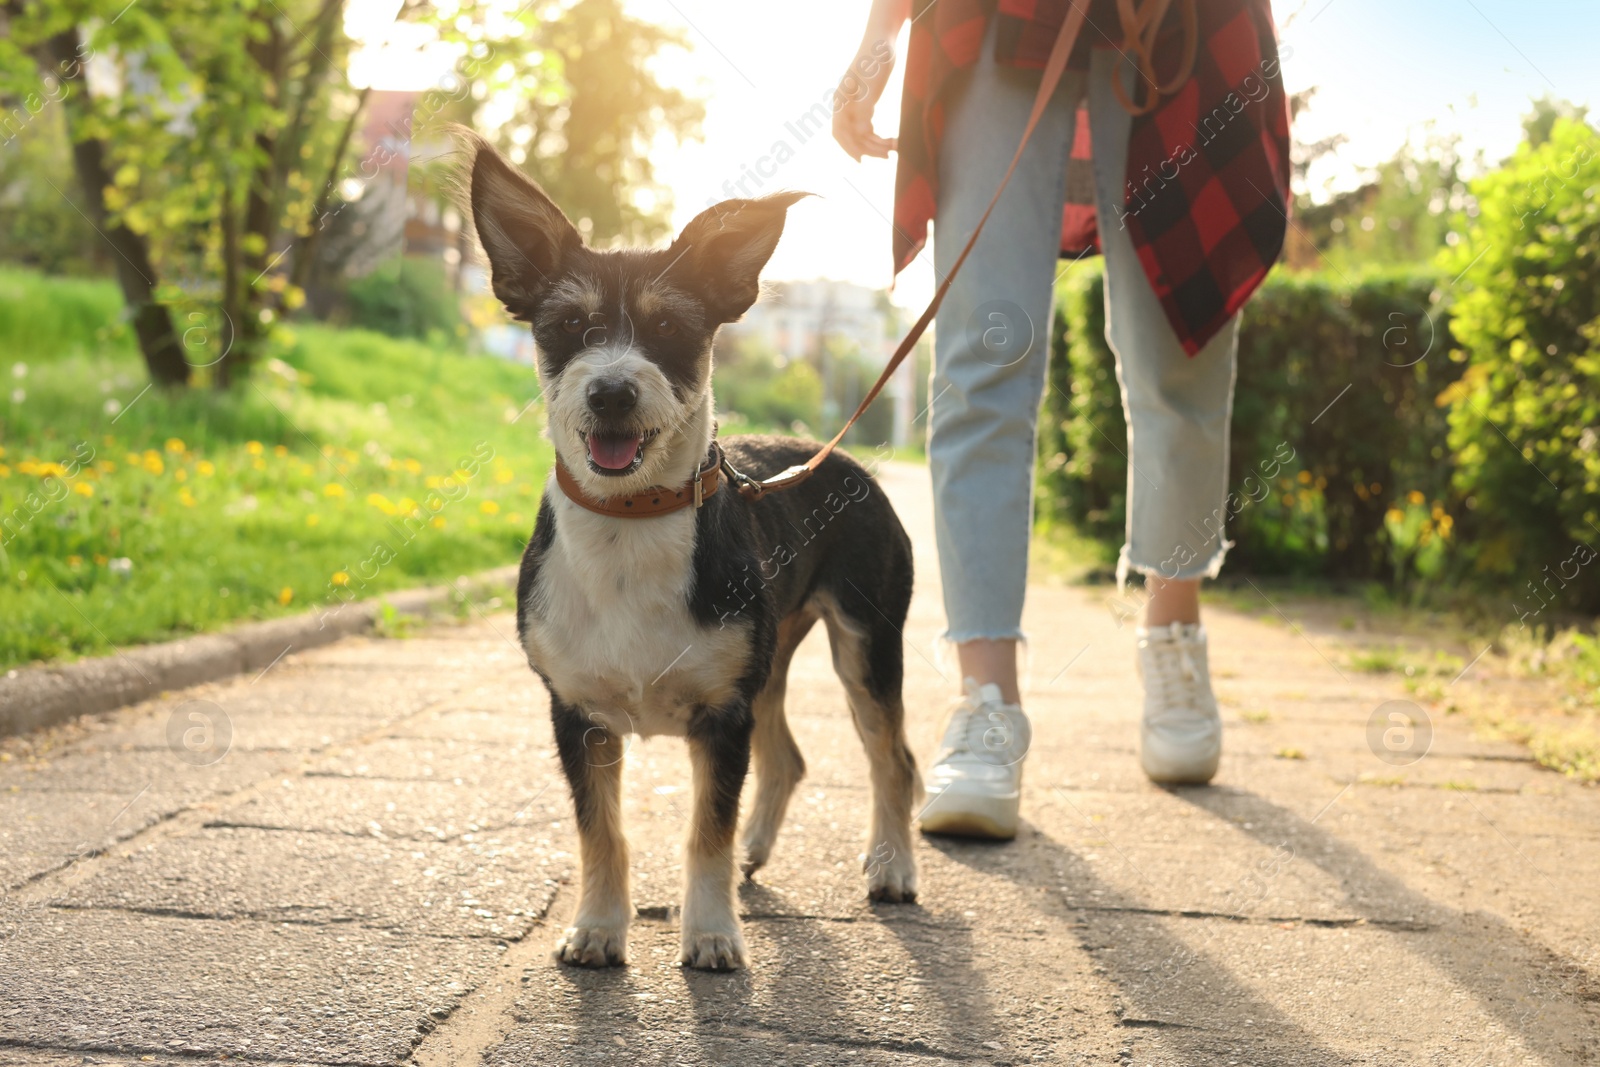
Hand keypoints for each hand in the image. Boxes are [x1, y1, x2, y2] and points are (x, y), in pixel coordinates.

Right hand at [832, 33, 898, 160]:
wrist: (882, 42)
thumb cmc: (875, 58)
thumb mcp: (871, 83)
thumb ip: (865, 108)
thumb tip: (861, 133)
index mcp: (841, 100)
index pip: (839, 131)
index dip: (848, 148)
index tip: (862, 161)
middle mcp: (845, 106)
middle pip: (851, 137)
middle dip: (868, 148)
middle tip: (888, 155)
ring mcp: (854, 107)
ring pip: (861, 135)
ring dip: (875, 144)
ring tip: (894, 148)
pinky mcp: (865, 106)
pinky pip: (868, 128)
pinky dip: (878, 137)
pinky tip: (891, 141)